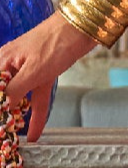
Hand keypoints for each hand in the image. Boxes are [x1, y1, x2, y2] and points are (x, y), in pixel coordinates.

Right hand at [0, 13, 97, 141]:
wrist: (80, 28)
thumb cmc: (54, 44)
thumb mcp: (33, 71)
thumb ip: (14, 91)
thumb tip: (2, 107)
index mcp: (1, 62)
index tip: (1, 126)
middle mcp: (9, 67)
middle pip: (4, 95)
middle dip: (5, 114)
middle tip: (6, 136)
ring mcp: (26, 71)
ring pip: (19, 100)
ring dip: (17, 118)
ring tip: (15, 139)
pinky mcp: (42, 75)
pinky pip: (36, 99)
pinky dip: (36, 116)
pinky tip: (35, 134)